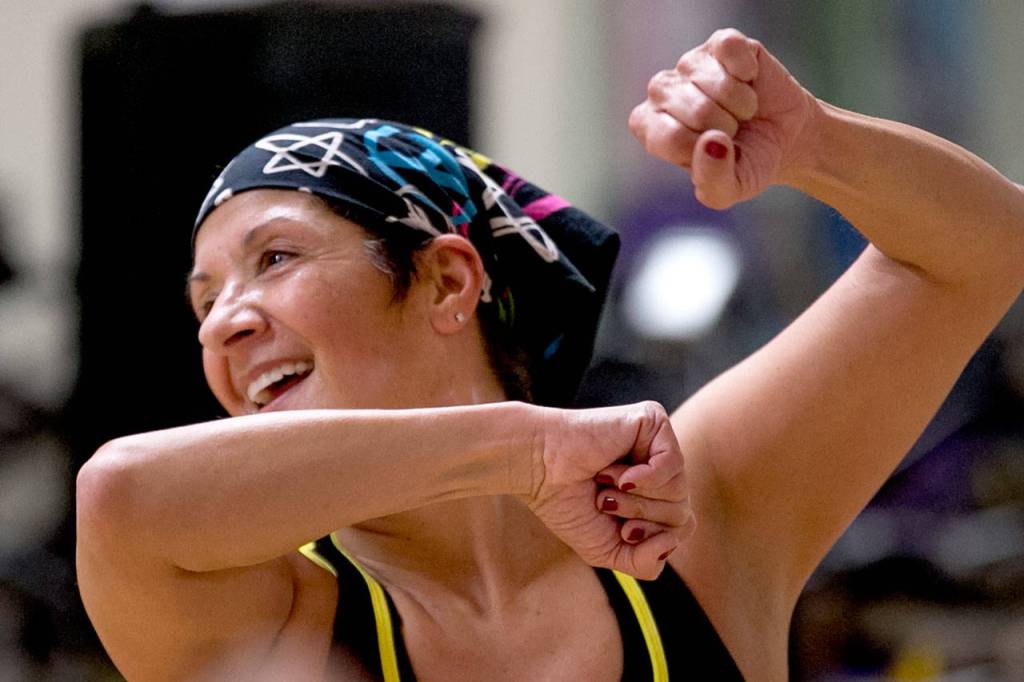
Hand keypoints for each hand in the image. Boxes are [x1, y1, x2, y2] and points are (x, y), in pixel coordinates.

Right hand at [525, 402, 692, 580]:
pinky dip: (644, 478)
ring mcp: (657, 443)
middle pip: (682, 512)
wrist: (538, 470)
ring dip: (634, 499)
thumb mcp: (609, 550)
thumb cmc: (567, 504)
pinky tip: (619, 474)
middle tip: (605, 501)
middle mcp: (660, 467)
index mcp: (652, 494)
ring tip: (604, 483)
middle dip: (640, 517)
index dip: (653, 538)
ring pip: (678, 491)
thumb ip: (646, 562)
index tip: (621, 531)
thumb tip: (672, 541)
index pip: (682, 527)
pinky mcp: (652, 420)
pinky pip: (673, 463)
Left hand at [629, 28, 821, 208]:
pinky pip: (730, 49)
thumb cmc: (746, 163)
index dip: (703, 150)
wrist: (784, 137)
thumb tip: (713, 143)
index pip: (670, 138)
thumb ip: (714, 180)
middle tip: (733, 130)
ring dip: (741, 104)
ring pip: (717, 83)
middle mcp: (661, 93)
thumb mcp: (730, 189)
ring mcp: (688, 64)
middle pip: (696, 111)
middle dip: (727, 127)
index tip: (716, 153)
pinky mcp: (719, 43)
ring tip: (742, 111)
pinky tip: (749, 80)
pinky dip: (748, 71)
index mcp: (652, 129)